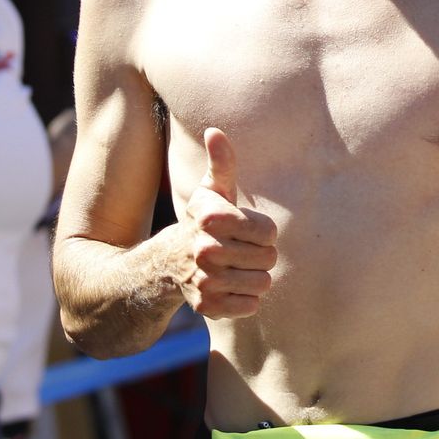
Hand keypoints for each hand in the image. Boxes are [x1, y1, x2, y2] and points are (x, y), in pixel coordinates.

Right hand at [180, 128, 277, 317]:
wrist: (169, 262)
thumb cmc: (203, 221)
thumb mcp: (212, 190)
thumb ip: (221, 162)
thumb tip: (214, 131)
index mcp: (212, 219)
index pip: (269, 231)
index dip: (263, 232)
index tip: (247, 230)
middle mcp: (205, 250)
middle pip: (269, 258)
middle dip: (261, 255)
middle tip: (242, 251)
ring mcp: (204, 280)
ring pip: (262, 283)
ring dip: (255, 277)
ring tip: (237, 268)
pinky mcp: (206, 306)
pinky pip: (250, 306)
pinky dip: (245, 299)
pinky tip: (230, 287)